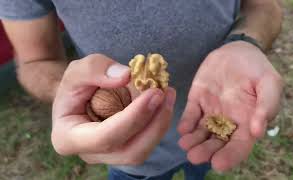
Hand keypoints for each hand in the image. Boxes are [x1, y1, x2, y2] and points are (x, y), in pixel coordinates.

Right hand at [52, 54, 175, 164]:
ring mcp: (109, 155)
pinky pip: (145, 142)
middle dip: (154, 124)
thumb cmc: (74, 86)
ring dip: (160, 123)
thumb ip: (95, 70)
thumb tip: (127, 77)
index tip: (154, 93)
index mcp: (69, 138)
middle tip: (167, 94)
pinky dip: (157, 122)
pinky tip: (163, 101)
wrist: (76, 98)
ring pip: (141, 151)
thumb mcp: (76, 71)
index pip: (105, 137)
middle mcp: (90, 154)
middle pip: (130, 152)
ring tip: (168, 95)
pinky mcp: (124, 149)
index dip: (133, 117)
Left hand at [178, 41, 282, 171]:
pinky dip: (186, 122)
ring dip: (193, 140)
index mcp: (247, 122)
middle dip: (205, 151)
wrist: (237, 50)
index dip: (230, 156)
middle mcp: (227, 121)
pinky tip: (182, 129)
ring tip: (185, 145)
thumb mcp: (270, 83)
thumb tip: (258, 132)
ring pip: (201, 131)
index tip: (218, 164)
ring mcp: (211, 111)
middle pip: (216, 142)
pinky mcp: (197, 100)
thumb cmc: (257, 68)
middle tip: (194, 157)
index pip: (239, 145)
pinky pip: (191, 114)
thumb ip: (267, 105)